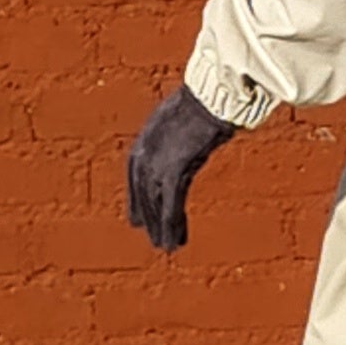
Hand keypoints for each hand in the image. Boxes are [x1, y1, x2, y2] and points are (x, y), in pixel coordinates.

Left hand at [126, 82, 234, 252]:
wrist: (210, 97)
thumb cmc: (203, 100)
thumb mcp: (182, 117)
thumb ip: (178, 134)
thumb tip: (189, 139)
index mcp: (143, 141)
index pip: (135, 178)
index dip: (138, 200)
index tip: (138, 218)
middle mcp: (144, 155)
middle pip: (143, 194)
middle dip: (149, 218)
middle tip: (154, 238)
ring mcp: (156, 165)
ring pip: (155, 204)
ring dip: (161, 228)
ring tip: (167, 248)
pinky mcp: (173, 172)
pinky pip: (170, 206)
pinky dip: (172, 226)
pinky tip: (174, 243)